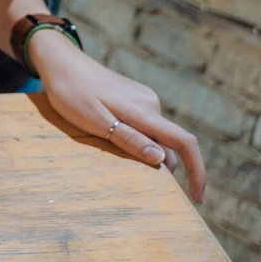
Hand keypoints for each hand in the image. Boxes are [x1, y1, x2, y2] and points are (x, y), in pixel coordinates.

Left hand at [31, 32, 207, 202]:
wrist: (61, 62)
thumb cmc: (72, 93)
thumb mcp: (95, 121)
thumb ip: (129, 139)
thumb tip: (162, 160)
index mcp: (144, 111)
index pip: (184, 143)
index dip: (197, 172)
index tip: (198, 199)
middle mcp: (151, 103)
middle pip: (170, 145)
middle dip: (163, 167)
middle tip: (136, 185)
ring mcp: (144, 98)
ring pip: (157, 136)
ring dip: (148, 153)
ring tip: (118, 158)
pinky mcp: (135, 96)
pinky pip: (147, 125)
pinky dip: (141, 140)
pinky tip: (117, 141)